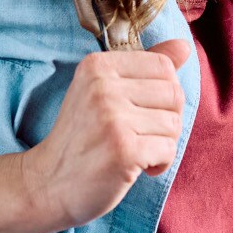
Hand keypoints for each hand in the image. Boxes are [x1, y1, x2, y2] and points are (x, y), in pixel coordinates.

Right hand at [19, 39, 191, 230]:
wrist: (47, 185)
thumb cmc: (82, 138)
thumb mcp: (104, 92)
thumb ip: (144, 67)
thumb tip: (185, 46)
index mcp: (97, 66)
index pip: (163, 66)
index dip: (162, 94)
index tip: (140, 112)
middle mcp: (103, 87)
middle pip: (174, 94)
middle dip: (166, 120)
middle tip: (139, 135)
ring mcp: (112, 118)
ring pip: (174, 124)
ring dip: (162, 144)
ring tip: (134, 151)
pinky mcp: (123, 150)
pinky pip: (169, 149)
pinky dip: (160, 163)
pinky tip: (137, 167)